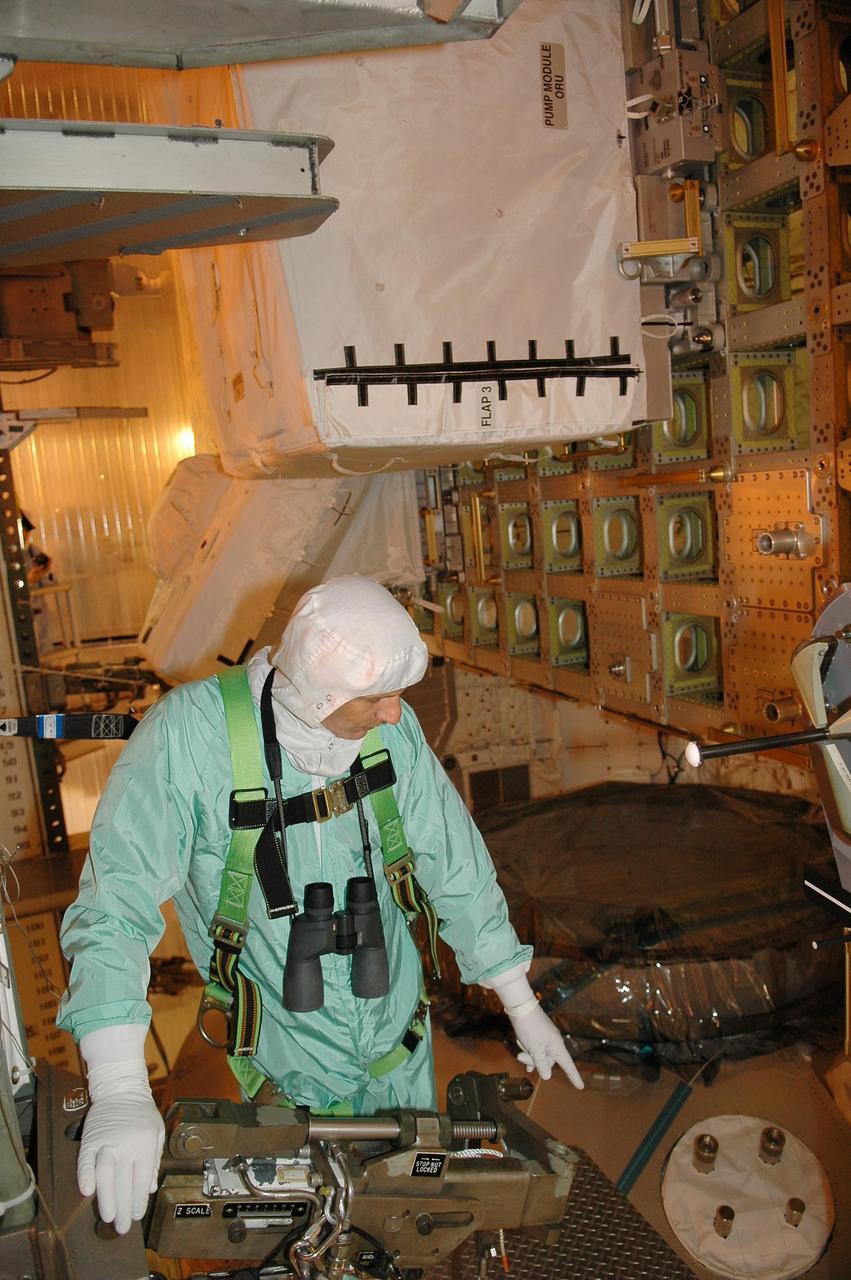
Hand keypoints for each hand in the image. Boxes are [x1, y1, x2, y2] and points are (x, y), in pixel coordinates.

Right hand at [78, 1027, 164, 1234]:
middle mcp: (127, 1145)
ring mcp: (108, 1142)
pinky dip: (86, 1176)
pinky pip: (87, 1160)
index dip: (139, 1201)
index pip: (142, 1180)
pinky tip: (87, 1192)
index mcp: (146, 1144)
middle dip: (124, 1209)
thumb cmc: (141, 1111)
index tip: (137, 1216)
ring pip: (106, 1176)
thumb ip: (154, 1160)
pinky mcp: (91, 1139)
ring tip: (108, 1217)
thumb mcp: (156, 1132)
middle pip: (124, 1183)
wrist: (121, 1088)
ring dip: (106, 1199)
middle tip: (122, 1227)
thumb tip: (150, 1189)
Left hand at [506, 998, 583, 1089]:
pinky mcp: (537, 1035)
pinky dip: (529, 1051)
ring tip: (521, 1045)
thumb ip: (541, 1064)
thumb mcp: (535, 1049)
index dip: (574, 1077)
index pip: (568, 1065)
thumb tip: (547, 1075)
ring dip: (528, 1054)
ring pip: (539, 1055)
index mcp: (557, 1046)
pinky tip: (522, 1053)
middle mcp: (554, 1043)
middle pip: (548, 1062)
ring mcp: (545, 1038)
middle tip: (521, 1055)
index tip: (580, 1087)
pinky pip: (535, 1048)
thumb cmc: (530, 1027)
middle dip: (533, 1061)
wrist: (521, 1007)